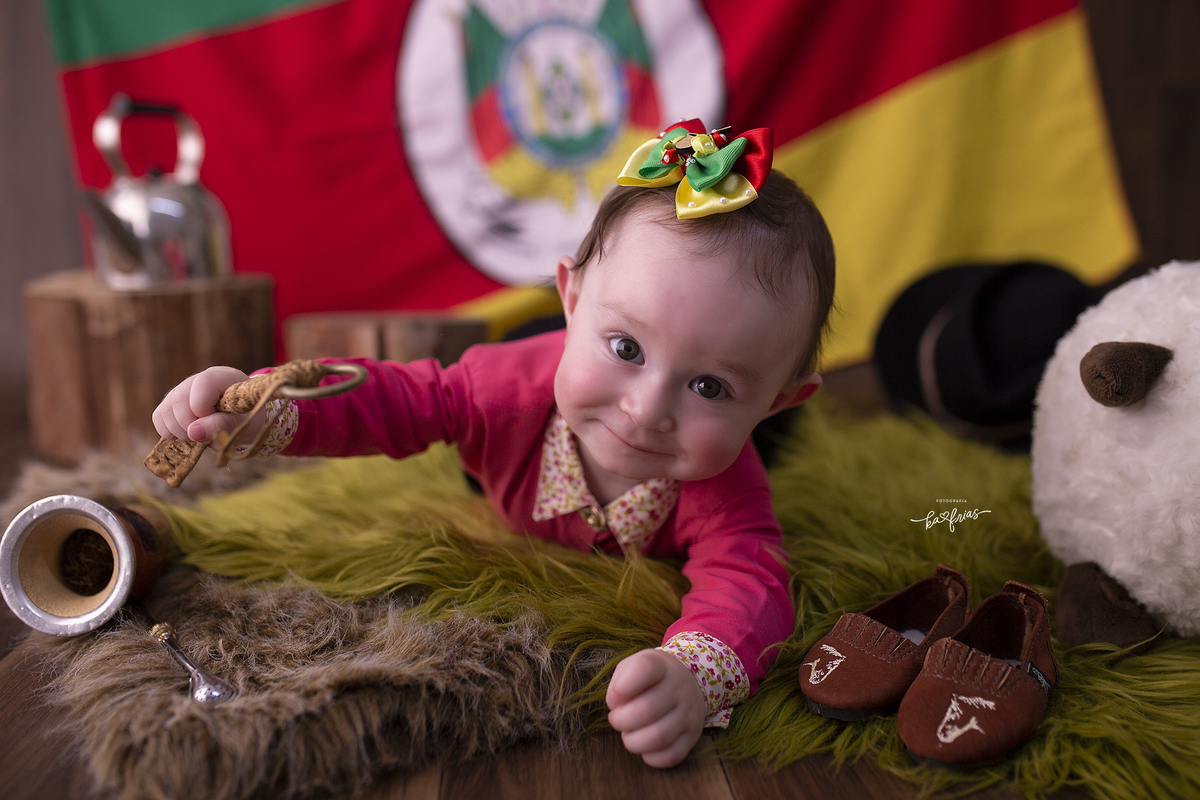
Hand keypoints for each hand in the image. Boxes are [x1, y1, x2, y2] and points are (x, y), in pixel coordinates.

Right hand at [152, 366, 262, 443]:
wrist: (242, 421)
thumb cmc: (246, 420)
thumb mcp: (244, 424)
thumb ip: (223, 425)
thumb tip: (193, 432)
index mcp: (224, 377)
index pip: (203, 383)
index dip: (203, 408)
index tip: (215, 421)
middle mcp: (199, 379)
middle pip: (178, 399)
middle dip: (189, 424)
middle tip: (206, 435)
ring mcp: (182, 389)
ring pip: (166, 410)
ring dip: (180, 431)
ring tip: (200, 435)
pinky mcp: (171, 403)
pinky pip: (159, 417)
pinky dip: (170, 432)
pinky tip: (189, 434)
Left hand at [606, 648, 705, 767]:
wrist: (686, 681)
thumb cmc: (650, 678)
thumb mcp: (632, 667)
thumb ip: (619, 682)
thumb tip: (616, 706)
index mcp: (661, 666)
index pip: (645, 669)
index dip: (623, 687)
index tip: (615, 697)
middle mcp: (679, 688)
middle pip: (647, 710)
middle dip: (621, 721)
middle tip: (616, 720)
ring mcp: (690, 713)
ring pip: (659, 737)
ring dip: (633, 742)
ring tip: (628, 735)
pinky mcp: (693, 735)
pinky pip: (672, 755)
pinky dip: (651, 757)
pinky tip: (644, 747)